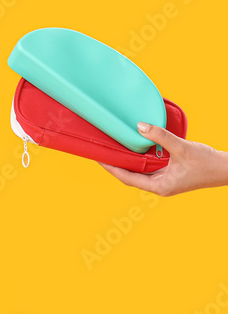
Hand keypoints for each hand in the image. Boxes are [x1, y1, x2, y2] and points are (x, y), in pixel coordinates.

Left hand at [99, 122, 227, 195]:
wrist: (226, 168)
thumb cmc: (207, 163)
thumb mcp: (182, 147)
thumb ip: (160, 136)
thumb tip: (139, 126)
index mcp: (160, 186)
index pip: (127, 178)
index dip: (111, 168)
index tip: (98, 158)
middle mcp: (159, 186)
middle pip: (130, 176)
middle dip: (115, 164)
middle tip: (101, 150)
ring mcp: (163, 181)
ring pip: (138, 171)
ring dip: (126, 161)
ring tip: (112, 148)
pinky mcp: (168, 175)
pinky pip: (148, 167)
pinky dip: (138, 158)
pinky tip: (131, 147)